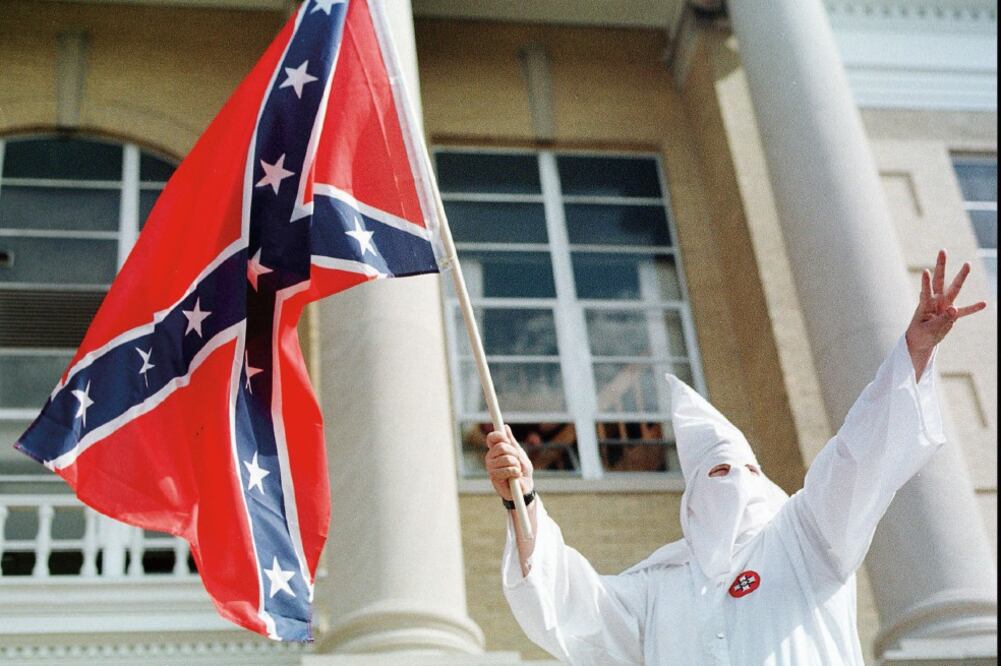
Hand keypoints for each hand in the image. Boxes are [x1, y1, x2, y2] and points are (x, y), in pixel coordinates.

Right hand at [485, 425, 533, 500]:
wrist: (525, 487)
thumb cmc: (522, 470)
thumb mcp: (519, 453)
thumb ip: (511, 441)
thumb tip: (505, 427)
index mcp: (495, 450)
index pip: (492, 437)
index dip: (500, 435)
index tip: (507, 440)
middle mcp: (490, 457)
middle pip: (502, 446)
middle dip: (514, 453)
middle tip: (517, 460)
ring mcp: (491, 467)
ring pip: (507, 459)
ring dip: (517, 465)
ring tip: (517, 470)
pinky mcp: (494, 477)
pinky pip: (508, 470)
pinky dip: (516, 472)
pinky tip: (515, 477)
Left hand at [905, 250, 986, 375]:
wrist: (921, 341)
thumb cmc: (920, 334)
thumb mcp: (928, 330)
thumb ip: (942, 320)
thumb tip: (954, 310)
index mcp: (925, 305)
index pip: (925, 291)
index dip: (925, 282)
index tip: (925, 271)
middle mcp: (935, 301)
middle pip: (939, 281)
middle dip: (941, 266)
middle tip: (942, 251)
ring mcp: (944, 306)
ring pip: (954, 289)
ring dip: (960, 277)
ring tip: (967, 264)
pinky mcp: (952, 315)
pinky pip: (964, 311)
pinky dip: (973, 308)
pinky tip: (984, 303)